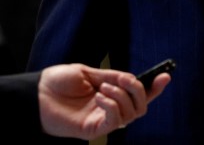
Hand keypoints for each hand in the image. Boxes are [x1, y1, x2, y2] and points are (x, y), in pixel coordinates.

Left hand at [38, 63, 170, 138]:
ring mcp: (102, 120)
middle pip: (141, 107)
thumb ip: (111, 76)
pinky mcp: (94, 130)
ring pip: (131, 114)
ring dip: (122, 96)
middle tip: (126, 79)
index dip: (154, 87)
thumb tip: (131, 78)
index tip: (166, 75)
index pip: (137, 94)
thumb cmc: (58, 82)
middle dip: (140, 90)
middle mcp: (109, 109)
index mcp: (110, 94)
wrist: (37, 93)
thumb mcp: (88, 72)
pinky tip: (99, 96)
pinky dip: (113, 106)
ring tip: (103, 88)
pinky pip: (115, 121)